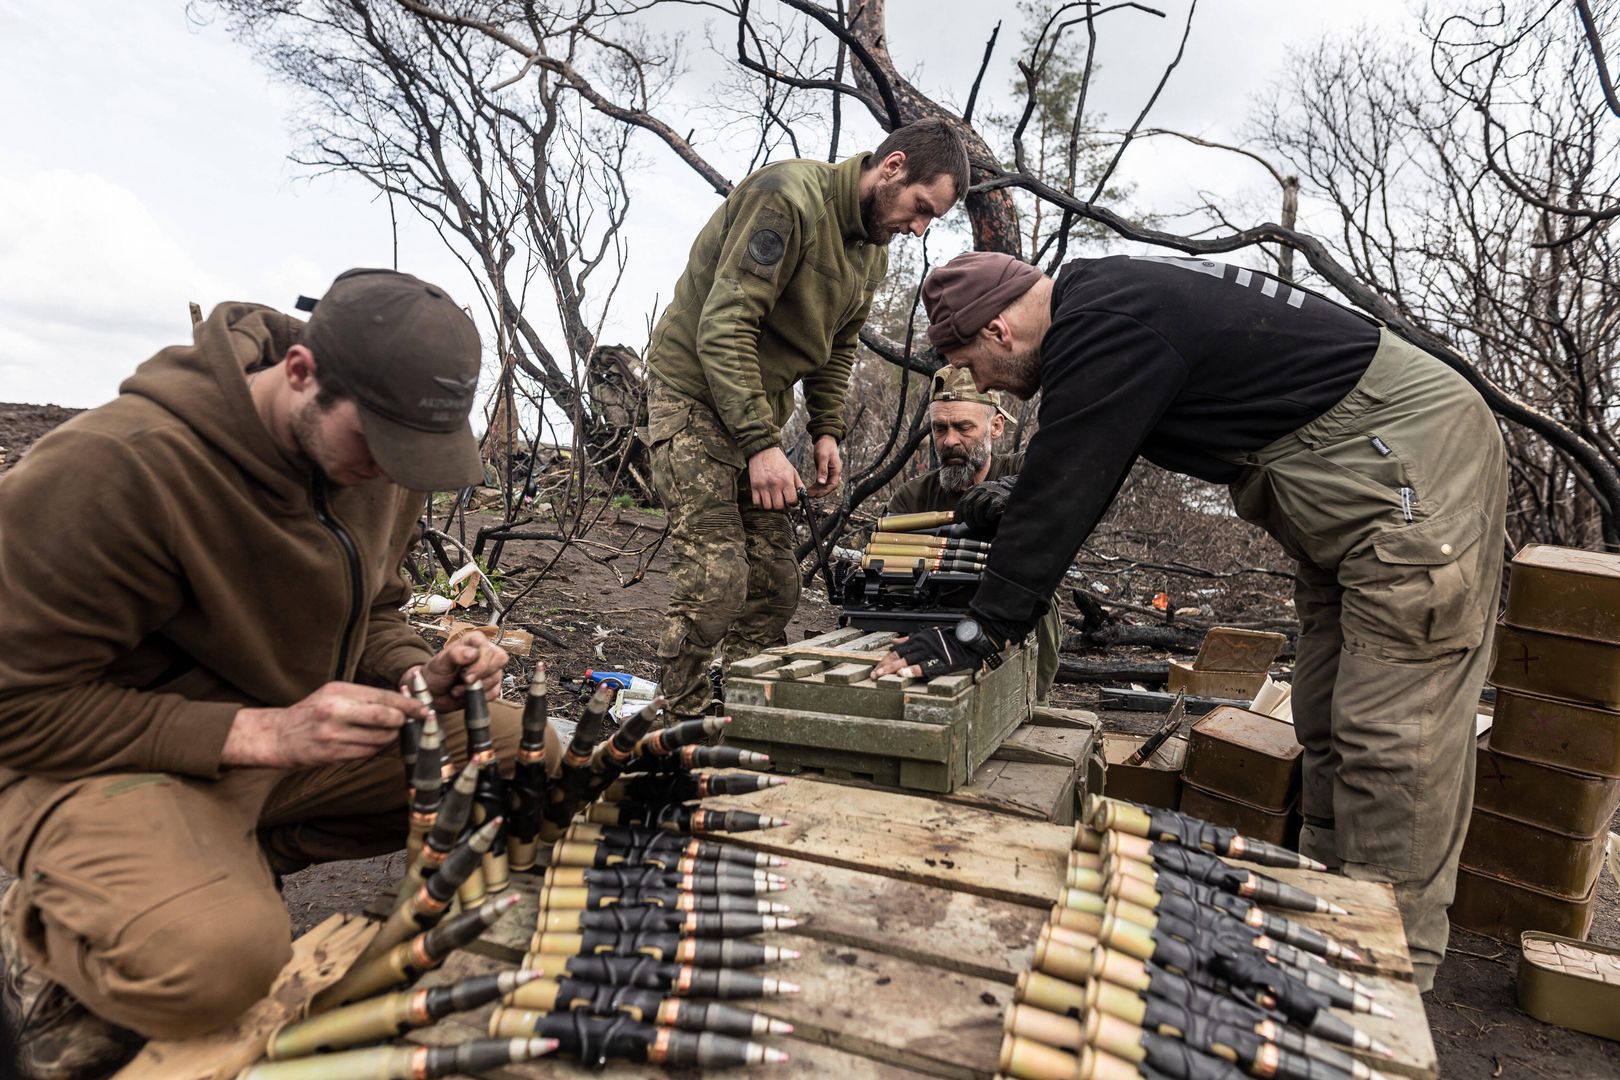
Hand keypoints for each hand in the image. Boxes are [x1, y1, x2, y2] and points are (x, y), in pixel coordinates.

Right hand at [223, 682, 426, 767]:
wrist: (278, 736)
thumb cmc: (311, 712)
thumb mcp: (333, 694)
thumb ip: (364, 697)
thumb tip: (402, 700)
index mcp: (339, 692)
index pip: (384, 697)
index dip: (409, 704)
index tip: (425, 709)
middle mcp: (336, 712)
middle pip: (387, 718)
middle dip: (403, 721)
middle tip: (408, 722)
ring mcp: (334, 735)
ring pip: (380, 739)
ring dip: (390, 737)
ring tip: (386, 732)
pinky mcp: (333, 754)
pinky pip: (367, 752)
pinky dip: (375, 748)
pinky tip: (371, 742)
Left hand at [413, 633, 508, 713]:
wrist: (434, 693)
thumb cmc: (436, 674)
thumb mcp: (440, 662)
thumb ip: (455, 654)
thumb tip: (472, 653)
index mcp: (474, 641)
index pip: (489, 649)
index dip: (481, 664)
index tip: (466, 676)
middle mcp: (485, 653)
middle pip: (499, 660)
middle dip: (481, 676)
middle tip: (464, 682)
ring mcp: (490, 669)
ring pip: (496, 678)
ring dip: (476, 688)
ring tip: (458, 689)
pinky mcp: (492, 685)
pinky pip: (495, 692)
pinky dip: (480, 696)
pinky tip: (467, 694)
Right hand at [748, 446, 799, 510]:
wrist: (763, 451)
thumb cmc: (778, 461)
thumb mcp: (792, 471)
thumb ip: (799, 484)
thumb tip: (802, 496)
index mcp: (786, 480)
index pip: (791, 501)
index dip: (793, 504)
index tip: (792, 502)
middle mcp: (774, 484)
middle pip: (779, 507)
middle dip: (783, 508)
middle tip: (783, 504)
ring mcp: (763, 486)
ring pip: (768, 507)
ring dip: (772, 508)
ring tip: (774, 502)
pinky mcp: (754, 486)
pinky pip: (756, 503)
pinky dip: (761, 505)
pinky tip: (765, 501)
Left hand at [804, 435, 841, 497]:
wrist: (825, 439)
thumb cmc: (825, 447)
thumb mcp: (823, 458)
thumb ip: (822, 471)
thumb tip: (821, 483)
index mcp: (836, 470)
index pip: (833, 485)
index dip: (825, 491)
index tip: (817, 496)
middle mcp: (834, 473)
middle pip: (828, 487)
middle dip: (820, 492)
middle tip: (810, 496)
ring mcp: (830, 472)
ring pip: (824, 485)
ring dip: (817, 490)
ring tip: (808, 493)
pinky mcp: (825, 471)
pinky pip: (821, 481)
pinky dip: (816, 486)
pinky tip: (810, 488)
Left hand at [871, 621, 1002, 680]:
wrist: (972, 639)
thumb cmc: (952, 638)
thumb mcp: (929, 634)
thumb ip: (910, 639)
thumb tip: (894, 642)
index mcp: (919, 638)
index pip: (898, 650)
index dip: (886, 659)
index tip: (877, 667)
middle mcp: (923, 644)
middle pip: (899, 655)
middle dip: (885, 665)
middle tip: (874, 675)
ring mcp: (931, 652)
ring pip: (908, 660)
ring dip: (893, 669)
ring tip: (882, 676)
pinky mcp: (941, 661)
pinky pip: (925, 666)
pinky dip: (913, 670)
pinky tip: (903, 674)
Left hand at [957, 475, 1015, 535]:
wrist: (1012, 491)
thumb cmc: (994, 498)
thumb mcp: (981, 496)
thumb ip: (971, 503)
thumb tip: (957, 517)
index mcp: (975, 488)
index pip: (963, 501)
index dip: (959, 512)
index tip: (958, 521)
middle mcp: (982, 488)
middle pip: (969, 504)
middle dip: (968, 518)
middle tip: (971, 526)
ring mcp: (991, 492)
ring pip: (978, 507)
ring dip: (978, 519)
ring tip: (982, 524)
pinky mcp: (999, 498)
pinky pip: (990, 510)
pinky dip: (988, 517)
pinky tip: (990, 519)